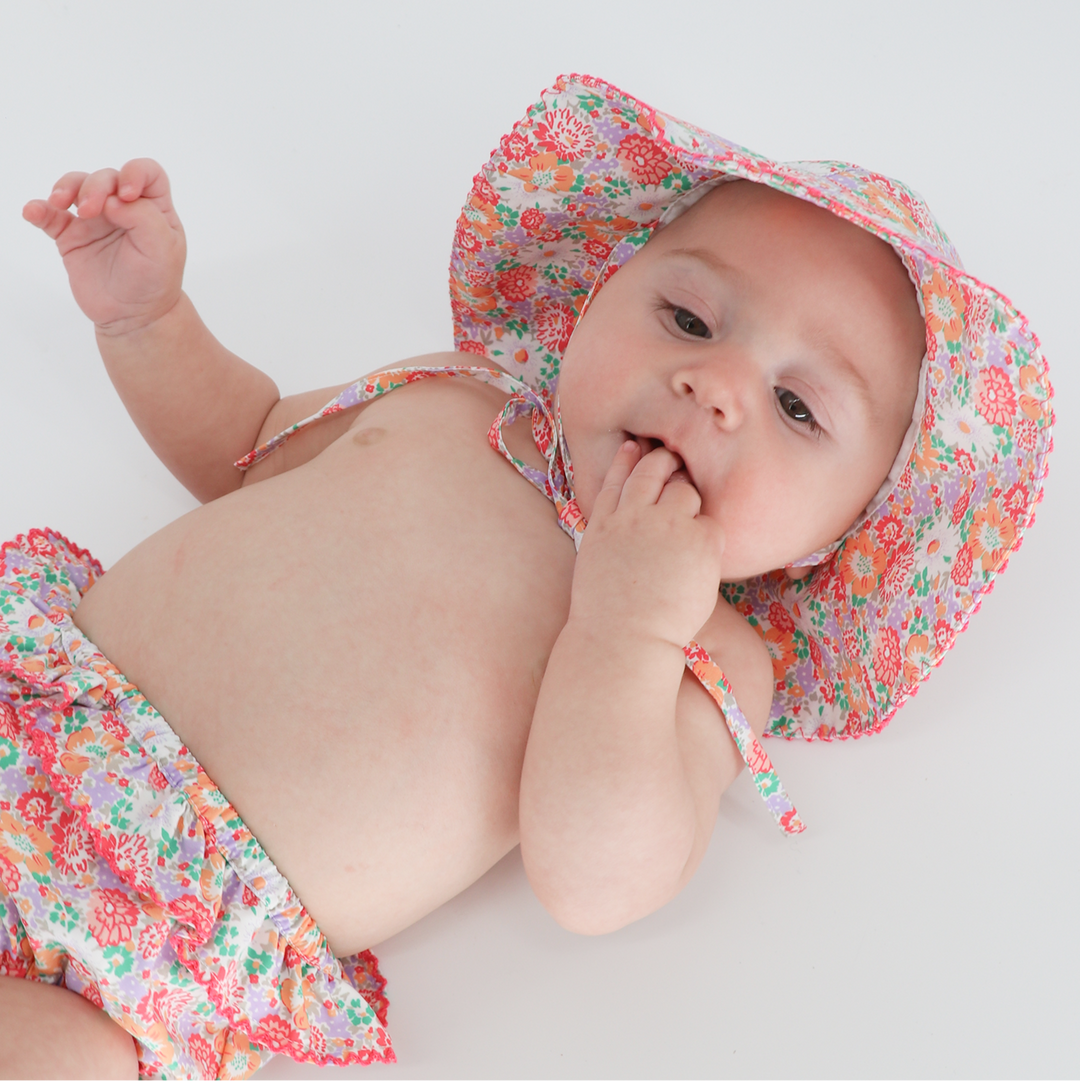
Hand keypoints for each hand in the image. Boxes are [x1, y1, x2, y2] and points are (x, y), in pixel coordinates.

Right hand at [22, 159, 185, 335]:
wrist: (134, 316)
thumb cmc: (155, 281)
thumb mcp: (163, 250)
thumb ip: (144, 217)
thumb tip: (113, 199)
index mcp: (154, 207)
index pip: (145, 172)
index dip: (134, 172)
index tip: (127, 195)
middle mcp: (124, 207)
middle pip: (106, 177)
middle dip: (95, 187)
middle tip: (90, 212)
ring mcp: (96, 220)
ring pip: (76, 186)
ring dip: (65, 188)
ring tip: (59, 203)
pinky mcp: (71, 236)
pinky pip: (50, 215)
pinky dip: (39, 210)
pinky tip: (33, 212)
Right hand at [570, 441, 725, 648]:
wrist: (624, 640)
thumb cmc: (608, 620)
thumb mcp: (594, 569)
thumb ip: (610, 541)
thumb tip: (626, 530)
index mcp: (603, 525)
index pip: (616, 479)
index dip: (626, 461)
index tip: (634, 447)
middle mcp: (633, 516)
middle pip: (653, 470)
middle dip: (666, 463)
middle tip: (676, 466)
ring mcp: (666, 524)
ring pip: (686, 492)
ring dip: (689, 505)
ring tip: (688, 532)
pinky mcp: (698, 539)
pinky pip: (711, 525)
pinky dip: (708, 539)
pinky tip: (700, 562)